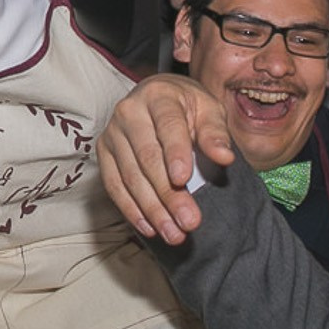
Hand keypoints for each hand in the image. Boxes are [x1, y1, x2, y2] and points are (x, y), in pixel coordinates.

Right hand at [99, 74, 233, 244]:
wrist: (157, 98)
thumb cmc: (187, 107)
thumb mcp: (209, 110)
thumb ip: (215, 133)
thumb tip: (224, 156)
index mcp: (158, 95)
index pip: (168, 126)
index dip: (175, 152)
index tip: (183, 179)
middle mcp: (129, 111)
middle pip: (148, 157)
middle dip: (168, 193)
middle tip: (188, 221)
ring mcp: (112, 133)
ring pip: (130, 177)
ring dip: (152, 209)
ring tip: (173, 233)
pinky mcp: (104, 153)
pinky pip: (114, 186)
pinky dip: (131, 209)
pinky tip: (149, 227)